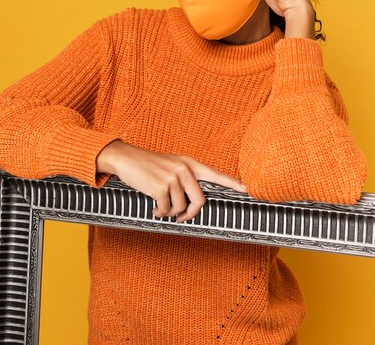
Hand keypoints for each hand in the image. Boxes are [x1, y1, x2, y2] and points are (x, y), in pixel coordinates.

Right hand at [96, 140, 245, 222]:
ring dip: (170, 212)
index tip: (247, 189)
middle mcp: (184, 169)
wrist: (127, 158)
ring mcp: (173, 177)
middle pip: (200, 201)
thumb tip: (192, 202)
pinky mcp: (160, 187)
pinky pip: (167, 210)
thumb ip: (185, 179)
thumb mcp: (171, 166)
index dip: (231, 183)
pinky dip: (160, 213)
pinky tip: (154, 208)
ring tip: (161, 206)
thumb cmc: (149, 165)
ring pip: (181, 208)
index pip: (215, 174)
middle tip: (180, 216)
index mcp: (189, 163)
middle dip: (190, 213)